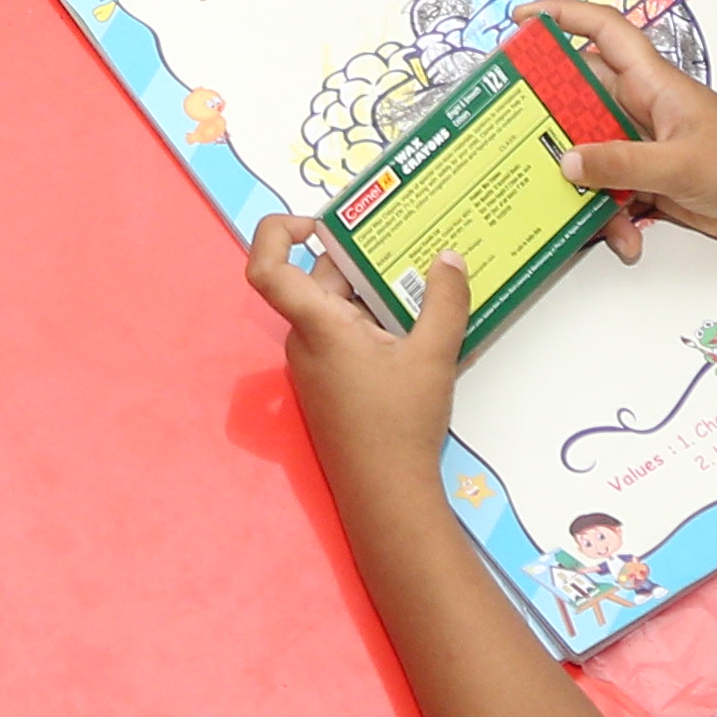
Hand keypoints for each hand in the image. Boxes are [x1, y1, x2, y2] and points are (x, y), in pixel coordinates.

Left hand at [242, 207, 464, 480]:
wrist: (385, 492)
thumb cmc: (401, 423)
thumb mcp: (434, 356)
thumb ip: (444, 301)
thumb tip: (449, 258)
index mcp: (317, 326)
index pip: (267, 268)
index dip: (278, 232)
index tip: (318, 223)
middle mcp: (305, 340)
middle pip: (318, 281)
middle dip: (359, 259)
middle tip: (404, 240)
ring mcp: (314, 365)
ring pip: (335, 309)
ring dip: (372, 292)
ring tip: (421, 277)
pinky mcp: (329, 384)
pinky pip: (343, 335)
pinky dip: (372, 321)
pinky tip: (414, 323)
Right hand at [530, 0, 716, 257]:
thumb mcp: (679, 163)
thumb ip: (621, 162)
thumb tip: (566, 161)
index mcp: (651, 83)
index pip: (604, 31)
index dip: (563, 16)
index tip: (522, 21)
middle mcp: (639, 107)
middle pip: (578, 99)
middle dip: (547, 118)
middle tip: (512, 138)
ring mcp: (640, 144)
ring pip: (589, 153)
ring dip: (581, 185)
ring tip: (574, 212)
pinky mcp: (645, 179)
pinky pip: (609, 191)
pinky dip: (609, 217)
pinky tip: (625, 240)